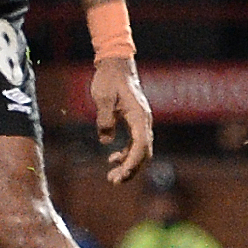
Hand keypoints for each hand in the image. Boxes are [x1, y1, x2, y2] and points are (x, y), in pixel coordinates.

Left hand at [93, 56, 152, 183]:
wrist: (116, 65)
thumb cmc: (109, 79)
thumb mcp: (103, 97)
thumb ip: (104, 118)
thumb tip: (106, 141)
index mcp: (139, 116)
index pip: (140, 145)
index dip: (132, 163)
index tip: (121, 175)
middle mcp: (144, 121)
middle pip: (143, 152)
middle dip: (131, 169)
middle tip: (113, 181)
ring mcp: (141, 122)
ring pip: (140, 150)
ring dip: (128, 164)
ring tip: (112, 176)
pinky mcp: (134, 122)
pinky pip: (134, 143)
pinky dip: (126, 154)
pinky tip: (112, 159)